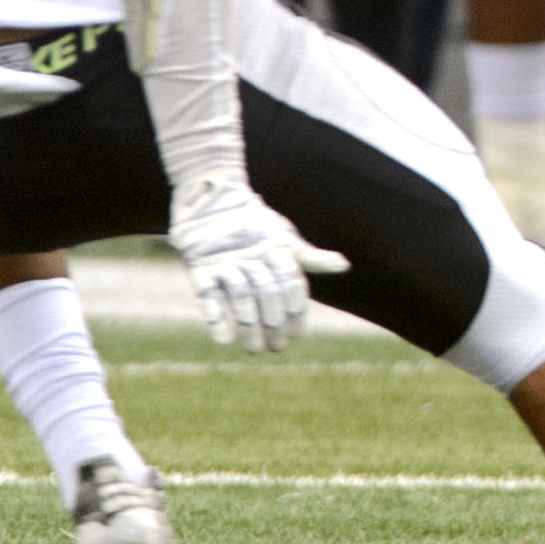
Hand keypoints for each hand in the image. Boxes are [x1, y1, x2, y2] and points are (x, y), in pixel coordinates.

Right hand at [168, 177, 348, 353]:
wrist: (212, 194)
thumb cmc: (254, 222)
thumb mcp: (284, 237)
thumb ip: (310, 257)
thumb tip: (345, 265)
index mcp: (277, 249)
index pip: (292, 285)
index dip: (295, 314)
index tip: (293, 338)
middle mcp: (253, 254)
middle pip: (268, 294)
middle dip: (274, 324)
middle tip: (275, 348)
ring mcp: (225, 260)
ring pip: (242, 296)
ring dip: (249, 325)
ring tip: (253, 349)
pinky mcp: (199, 265)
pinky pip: (208, 294)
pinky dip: (216, 317)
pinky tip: (224, 340)